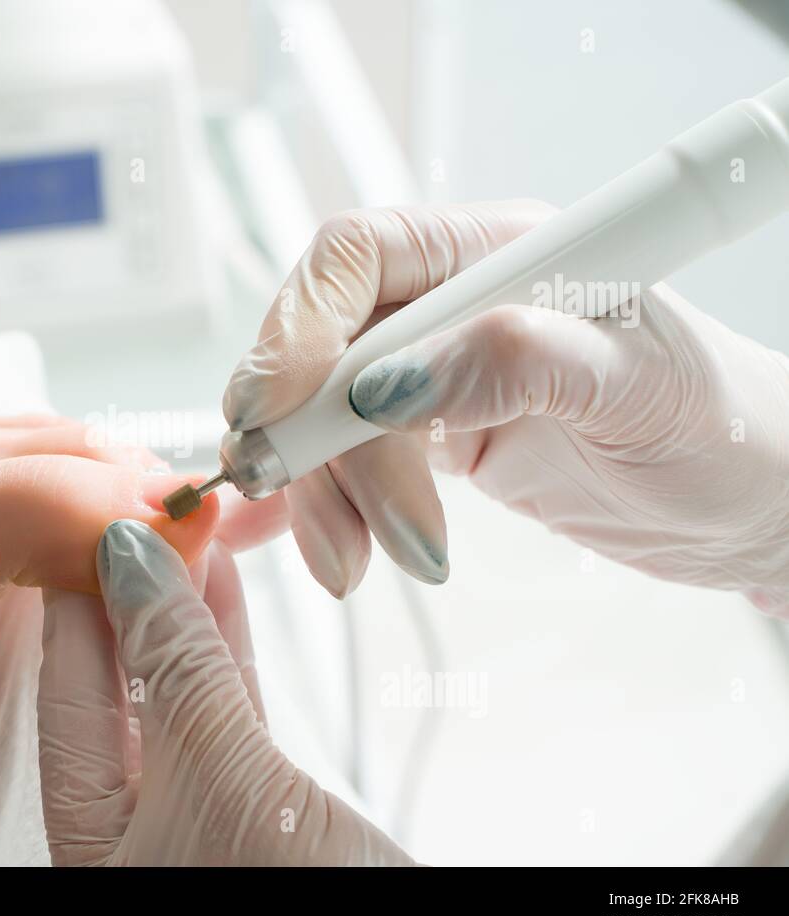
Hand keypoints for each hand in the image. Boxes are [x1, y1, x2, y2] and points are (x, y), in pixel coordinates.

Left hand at [36, 519, 412, 865]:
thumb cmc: (289, 902)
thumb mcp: (220, 771)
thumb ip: (172, 662)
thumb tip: (125, 555)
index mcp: (84, 818)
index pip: (66, 670)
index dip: (85, 577)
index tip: (106, 499)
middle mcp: (122, 816)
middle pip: (114, 670)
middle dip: (135, 579)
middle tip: (155, 495)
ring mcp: (186, 811)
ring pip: (173, 680)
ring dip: (184, 599)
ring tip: (194, 520)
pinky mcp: (250, 808)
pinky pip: (222, 706)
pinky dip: (224, 643)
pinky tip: (224, 588)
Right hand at [221, 202, 788, 615]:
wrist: (753, 506)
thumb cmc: (727, 429)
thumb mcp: (640, 388)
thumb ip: (519, 363)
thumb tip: (391, 384)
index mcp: (499, 254)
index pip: (358, 257)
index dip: (298, 324)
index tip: (274, 409)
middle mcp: (455, 305)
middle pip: (324, 350)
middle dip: (309, 439)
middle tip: (317, 516)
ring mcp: (439, 374)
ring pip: (327, 421)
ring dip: (325, 495)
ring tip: (359, 563)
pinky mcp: (435, 437)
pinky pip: (346, 461)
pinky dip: (315, 503)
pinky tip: (297, 537)